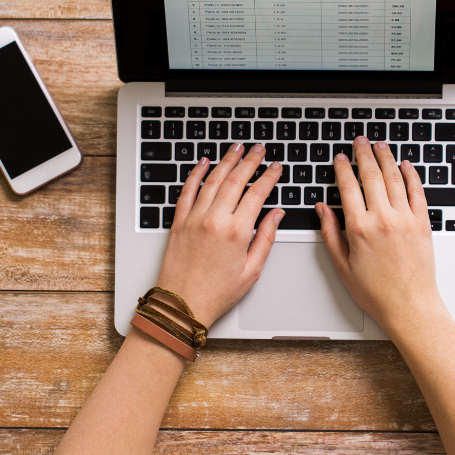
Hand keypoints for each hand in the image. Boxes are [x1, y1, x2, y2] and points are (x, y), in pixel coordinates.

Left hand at [155, 144, 283, 328]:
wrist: (182, 306)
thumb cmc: (217, 293)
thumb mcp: (252, 270)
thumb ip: (265, 238)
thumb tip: (276, 215)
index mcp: (236, 232)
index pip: (257, 194)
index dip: (268, 177)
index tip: (275, 168)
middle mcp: (214, 220)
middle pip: (236, 180)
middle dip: (250, 161)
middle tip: (259, 149)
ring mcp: (194, 219)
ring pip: (213, 180)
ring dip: (226, 161)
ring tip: (237, 148)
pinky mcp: (179, 222)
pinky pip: (187, 191)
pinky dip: (196, 174)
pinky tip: (204, 163)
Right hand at [316, 136, 447, 337]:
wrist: (409, 306)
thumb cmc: (376, 292)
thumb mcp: (342, 265)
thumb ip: (331, 233)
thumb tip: (322, 209)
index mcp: (359, 228)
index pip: (348, 187)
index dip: (343, 168)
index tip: (340, 158)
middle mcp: (383, 219)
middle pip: (372, 175)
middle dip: (364, 154)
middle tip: (360, 141)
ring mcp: (405, 219)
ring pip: (394, 178)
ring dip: (386, 158)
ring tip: (380, 145)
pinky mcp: (423, 223)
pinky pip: (417, 192)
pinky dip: (411, 175)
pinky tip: (406, 165)